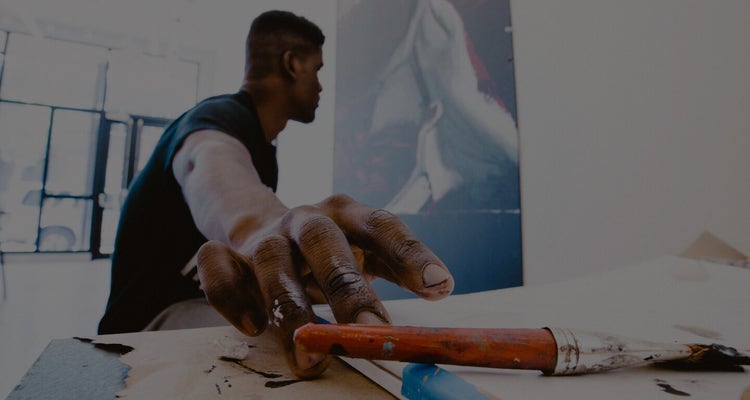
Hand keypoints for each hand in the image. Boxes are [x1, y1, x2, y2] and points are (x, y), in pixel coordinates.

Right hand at [195, 194, 453, 377]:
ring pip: (272, 261)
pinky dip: (232, 297)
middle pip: (326, 241)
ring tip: (311, 355)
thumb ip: (397, 267)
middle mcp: (305, 219)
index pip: (382, 224)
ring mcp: (264, 236)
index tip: (439, 286)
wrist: (259, 228)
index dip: (411, 254)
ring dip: (291, 308)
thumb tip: (441, 288)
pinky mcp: (227, 253)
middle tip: (370, 329)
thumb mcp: (364, 252)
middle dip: (348, 287)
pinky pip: (218, 268)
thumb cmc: (328, 252)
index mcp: (346, 213)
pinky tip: (253, 327)